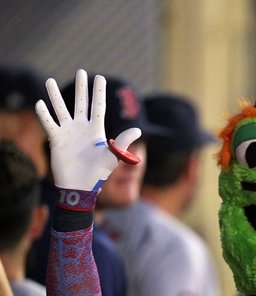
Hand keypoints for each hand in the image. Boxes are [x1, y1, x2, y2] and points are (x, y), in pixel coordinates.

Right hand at [35, 69, 140, 190]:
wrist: (80, 186)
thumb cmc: (98, 173)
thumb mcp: (113, 157)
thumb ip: (123, 142)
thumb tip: (138, 130)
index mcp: (96, 130)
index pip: (98, 107)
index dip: (99, 92)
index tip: (100, 77)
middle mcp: (82, 128)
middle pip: (81, 103)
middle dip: (81, 87)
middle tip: (81, 71)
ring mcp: (68, 132)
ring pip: (61, 109)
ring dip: (55, 95)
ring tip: (48, 80)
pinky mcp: (56, 140)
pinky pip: (49, 123)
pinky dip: (44, 114)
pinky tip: (40, 103)